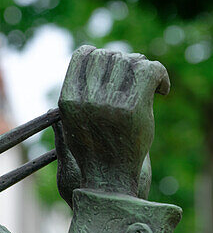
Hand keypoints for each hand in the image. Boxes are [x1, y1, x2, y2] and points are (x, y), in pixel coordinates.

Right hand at [58, 46, 168, 197]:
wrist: (111, 179)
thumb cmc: (94, 153)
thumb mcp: (74, 123)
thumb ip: (78, 94)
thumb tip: (90, 59)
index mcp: (69, 99)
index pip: (82, 55)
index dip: (100, 53)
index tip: (114, 64)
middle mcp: (86, 98)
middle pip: (109, 55)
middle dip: (125, 60)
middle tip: (138, 76)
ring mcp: (108, 103)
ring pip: (129, 60)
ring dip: (143, 68)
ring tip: (152, 85)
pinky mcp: (132, 108)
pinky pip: (149, 70)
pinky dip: (160, 74)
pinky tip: (163, 90)